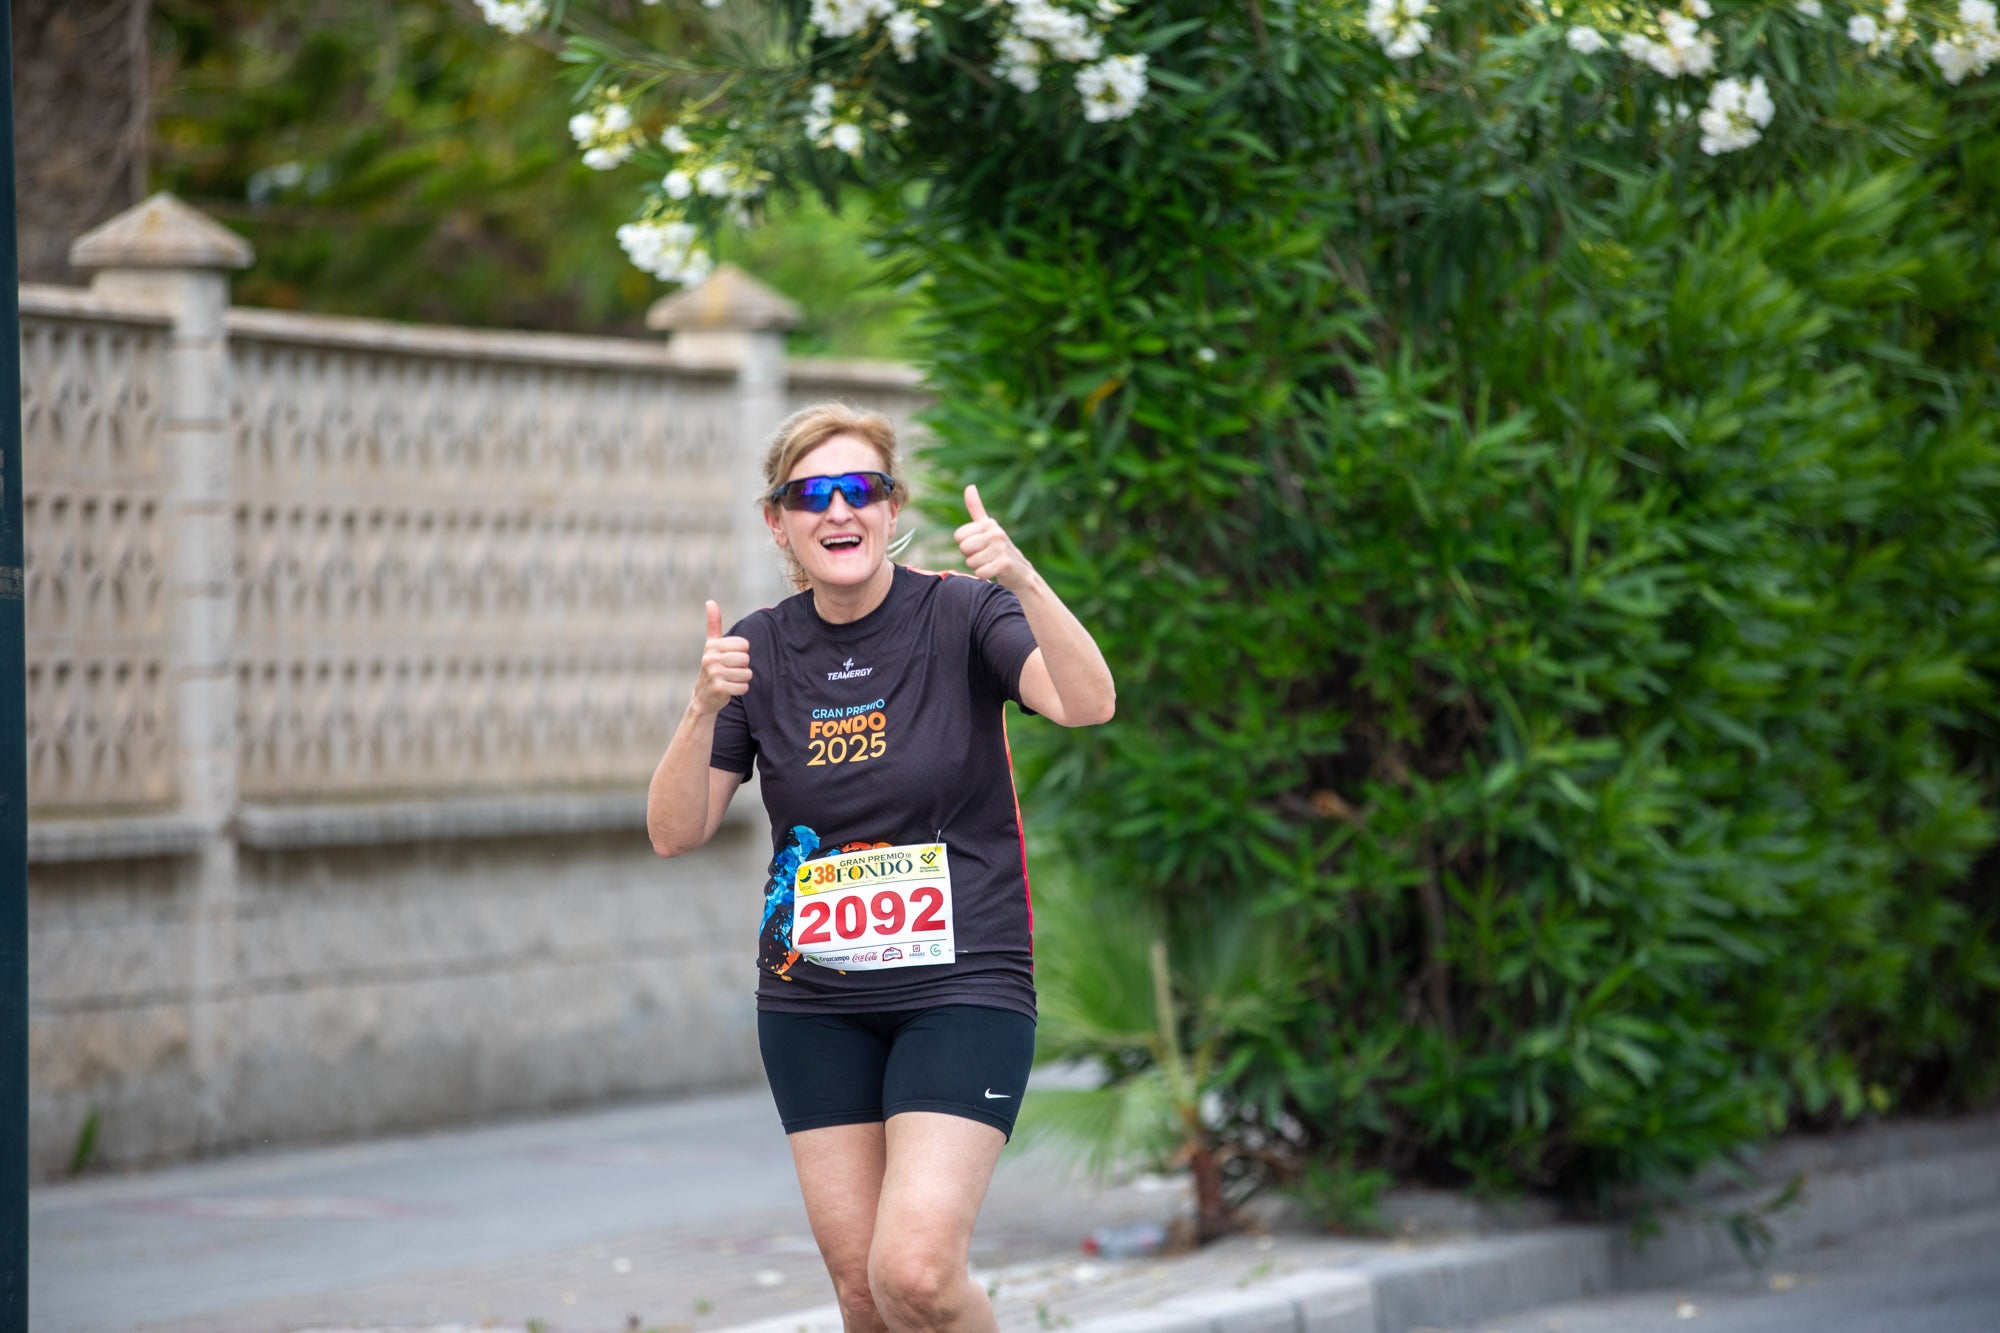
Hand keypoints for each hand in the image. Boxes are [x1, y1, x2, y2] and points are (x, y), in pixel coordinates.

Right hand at [693, 599, 752, 714]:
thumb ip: (713, 624)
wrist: (702, 697)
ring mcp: (714, 674)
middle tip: (730, 671)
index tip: (730, 658)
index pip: (744, 645)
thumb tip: (710, 601)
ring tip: (729, 680)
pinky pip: (743, 687)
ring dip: (742, 679)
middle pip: (746, 659)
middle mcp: (711, 658)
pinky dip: (740, 690)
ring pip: (747, 674)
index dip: (742, 653)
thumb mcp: (711, 645)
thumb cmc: (712, 667)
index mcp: (712, 646)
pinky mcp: (719, 688)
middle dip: (742, 667)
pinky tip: (729, 689)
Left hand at [954, 484, 1033, 589]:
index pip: (958, 536)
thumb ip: (976, 508)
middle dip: (970, 556)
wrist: (1020, 572)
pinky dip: (984, 575)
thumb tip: (969, 486)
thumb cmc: (999, 548)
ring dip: (978, 567)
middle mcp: (996, 533)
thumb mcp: (988, 527)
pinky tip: (993, 572)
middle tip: (984, 556)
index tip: (979, 546)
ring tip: (990, 564)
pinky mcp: (1005, 564)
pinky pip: (980, 572)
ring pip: (971, 562)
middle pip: (963, 548)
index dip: (965, 544)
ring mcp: (1001, 548)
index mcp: (989, 523)